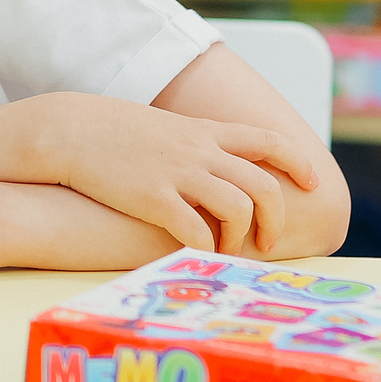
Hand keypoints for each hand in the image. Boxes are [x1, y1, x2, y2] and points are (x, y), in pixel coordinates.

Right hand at [29, 93, 315, 254]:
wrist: (68, 129)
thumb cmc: (112, 132)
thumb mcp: (164, 126)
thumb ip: (194, 142)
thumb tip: (216, 162)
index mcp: (204, 132)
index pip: (269, 141)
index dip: (298, 163)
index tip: (311, 182)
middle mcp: (199, 151)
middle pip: (264, 185)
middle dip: (276, 219)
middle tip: (267, 242)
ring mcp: (178, 174)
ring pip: (239, 209)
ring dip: (243, 237)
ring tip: (230, 251)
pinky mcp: (153, 198)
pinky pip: (196, 231)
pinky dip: (206, 249)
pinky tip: (197, 255)